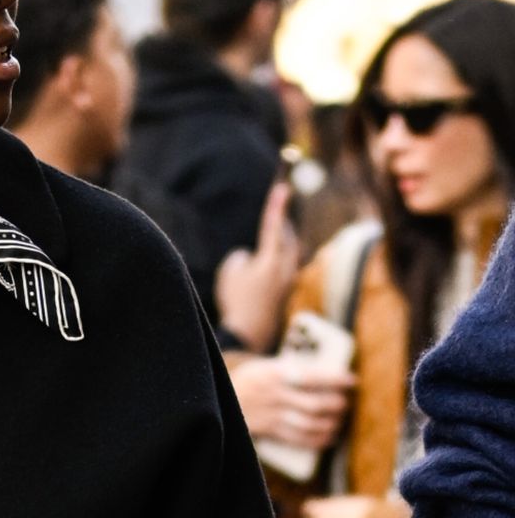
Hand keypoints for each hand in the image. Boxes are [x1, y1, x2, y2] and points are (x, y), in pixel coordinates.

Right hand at [216, 182, 300, 353]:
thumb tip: (247, 258)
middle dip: (282, 223)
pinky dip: (277, 258)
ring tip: (273, 233)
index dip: (276, 205)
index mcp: (271, 259)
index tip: (283, 186)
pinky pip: (284, 266)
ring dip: (281, 241)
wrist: (250, 332)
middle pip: (288, 238)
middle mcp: (284, 268)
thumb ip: (240, 259)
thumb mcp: (230, 273)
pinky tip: (268, 263)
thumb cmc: (237, 301)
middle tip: (279, 207)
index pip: (273, 225)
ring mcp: (286, 280)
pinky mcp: (284, 292)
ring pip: (288, 253)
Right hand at [230, 355, 353, 446]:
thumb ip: (294, 369)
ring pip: (310, 424)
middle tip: (345, 402)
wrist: (219, 396)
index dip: (335, 379)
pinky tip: (329, 436)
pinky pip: (299, 439)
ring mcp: (272, 416)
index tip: (352, 380)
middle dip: (337, 404)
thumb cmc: (254, 377)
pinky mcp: (271, 431)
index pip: (312, 377)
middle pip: (315, 404)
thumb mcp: (268, 365)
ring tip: (339, 419)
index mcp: (274, 374)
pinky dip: (319, 440)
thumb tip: (332, 375)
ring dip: (331, 424)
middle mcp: (274, 396)